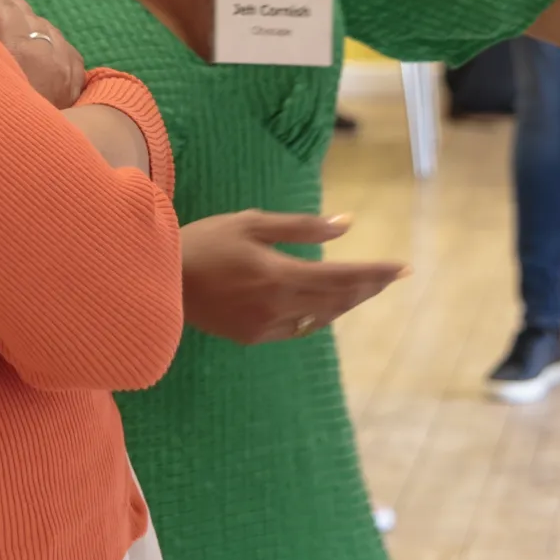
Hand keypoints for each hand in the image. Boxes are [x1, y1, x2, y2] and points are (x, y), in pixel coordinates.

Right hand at [0, 0, 85, 107]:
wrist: (40, 159)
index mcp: (19, 49)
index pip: (2, 8)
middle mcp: (46, 50)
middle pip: (25, 13)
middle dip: (6, 1)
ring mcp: (66, 62)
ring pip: (45, 28)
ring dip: (27, 22)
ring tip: (11, 17)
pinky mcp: (77, 76)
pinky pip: (61, 47)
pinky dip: (47, 42)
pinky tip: (38, 44)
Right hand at [180, 211, 407, 344]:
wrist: (157, 282)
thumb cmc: (203, 242)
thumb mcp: (251, 222)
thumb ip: (301, 227)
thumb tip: (346, 225)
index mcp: (279, 275)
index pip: (342, 276)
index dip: (375, 273)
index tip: (403, 268)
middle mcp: (278, 306)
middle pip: (338, 299)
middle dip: (368, 287)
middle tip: (392, 277)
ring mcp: (265, 326)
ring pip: (320, 317)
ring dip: (345, 303)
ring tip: (365, 289)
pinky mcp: (252, 337)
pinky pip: (297, 328)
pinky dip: (316, 314)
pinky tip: (323, 305)